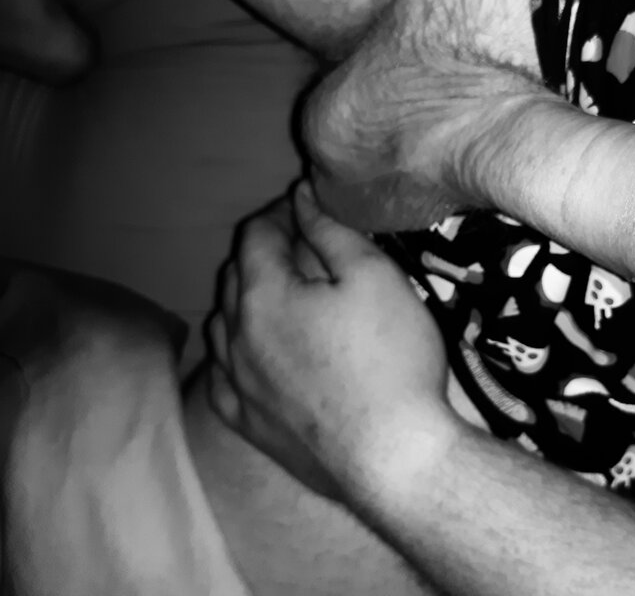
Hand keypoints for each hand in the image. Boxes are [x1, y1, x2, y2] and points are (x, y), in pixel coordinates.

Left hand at [207, 184, 453, 498]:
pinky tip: (251, 355)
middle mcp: (234, 336)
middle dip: (266, 252)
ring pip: (223, 325)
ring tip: (284, 297)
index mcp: (262, 294)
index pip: (257, 234)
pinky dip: (234, 353)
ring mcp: (235, 385)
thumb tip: (300, 196)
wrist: (393, 458)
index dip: (284, 212)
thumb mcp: (374, 277)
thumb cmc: (391, 359)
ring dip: (247, 300)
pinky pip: (221, 377)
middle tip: (307, 248)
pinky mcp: (247, 425)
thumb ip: (330, 230)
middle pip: (236, 275)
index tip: (313, 211)